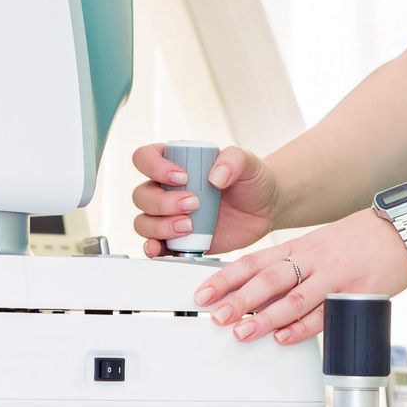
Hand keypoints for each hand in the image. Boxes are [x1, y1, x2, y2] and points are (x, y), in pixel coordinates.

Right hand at [130, 144, 281, 257]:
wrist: (264, 209)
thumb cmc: (251, 181)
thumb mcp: (247, 162)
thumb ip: (233, 160)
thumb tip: (215, 177)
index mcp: (174, 163)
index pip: (145, 158)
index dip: (154, 167)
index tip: (181, 177)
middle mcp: (165, 189)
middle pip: (141, 195)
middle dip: (162, 203)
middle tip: (193, 204)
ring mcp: (168, 216)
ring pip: (143, 222)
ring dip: (160, 226)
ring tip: (189, 226)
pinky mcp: (176, 239)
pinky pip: (153, 245)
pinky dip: (153, 248)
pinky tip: (160, 248)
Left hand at [194, 209, 406, 344]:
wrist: (402, 231)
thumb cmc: (357, 241)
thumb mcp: (315, 245)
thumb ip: (288, 267)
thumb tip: (254, 294)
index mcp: (297, 247)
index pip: (252, 262)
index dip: (224, 279)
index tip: (203, 294)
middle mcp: (311, 260)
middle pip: (267, 280)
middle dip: (238, 300)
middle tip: (216, 315)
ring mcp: (334, 276)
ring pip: (293, 299)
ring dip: (265, 319)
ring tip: (242, 333)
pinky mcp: (356, 292)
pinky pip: (325, 314)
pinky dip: (302, 328)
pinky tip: (285, 338)